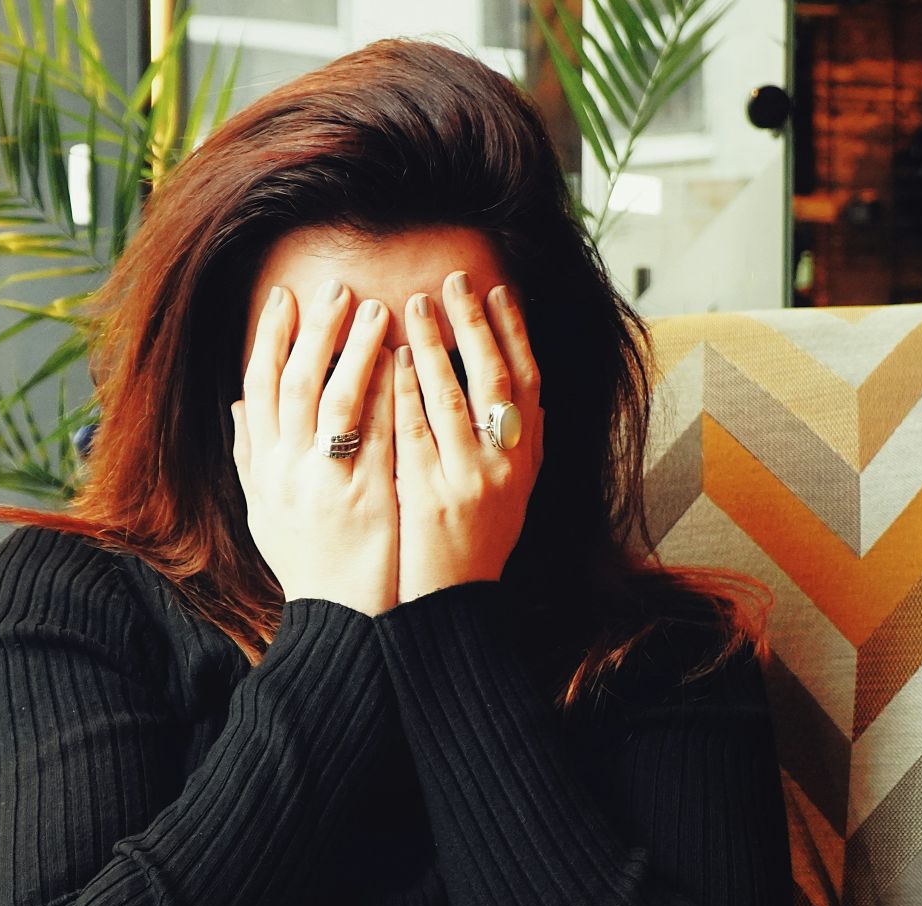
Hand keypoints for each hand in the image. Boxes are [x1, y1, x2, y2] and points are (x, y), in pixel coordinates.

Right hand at [232, 278, 399, 615]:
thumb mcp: (264, 511)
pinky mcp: (368, 496)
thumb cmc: (308, 563)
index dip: (271, 339)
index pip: (259, 387)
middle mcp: (288, 471)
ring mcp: (328, 483)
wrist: (341, 620)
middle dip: (315, 329)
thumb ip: (250, 457)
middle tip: (335, 287)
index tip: (285, 298)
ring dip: (356, 348)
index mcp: (264, 469)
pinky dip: (387, 392)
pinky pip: (377, 432)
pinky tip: (404, 361)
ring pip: (338, 399)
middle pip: (296, 382)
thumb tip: (237, 407)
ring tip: (377, 308)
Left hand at [391, 271, 543, 602]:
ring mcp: (470, 480)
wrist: (451, 608)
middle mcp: (506, 465)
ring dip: (436, 345)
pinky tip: (392, 359)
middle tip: (454, 281)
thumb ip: (510, 446)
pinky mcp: (432, 495)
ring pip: (455, 397)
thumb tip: (522, 395)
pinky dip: (406, 391)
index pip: (528, 381)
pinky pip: (416, 431)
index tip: (498, 292)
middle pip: (497, 378)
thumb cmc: (473, 548)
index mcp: (526, 459)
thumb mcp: (508, 494)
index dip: (515, 333)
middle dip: (474, 323)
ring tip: (415, 304)